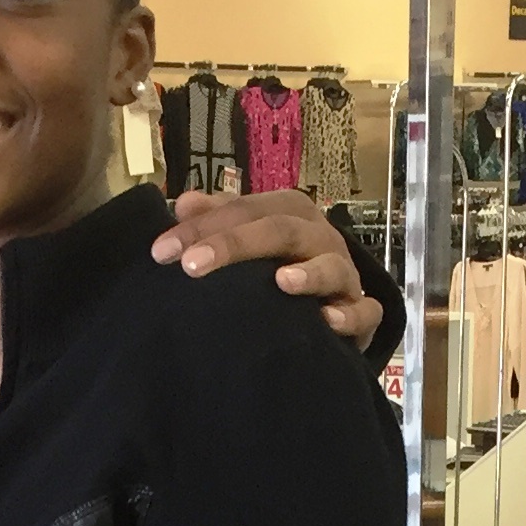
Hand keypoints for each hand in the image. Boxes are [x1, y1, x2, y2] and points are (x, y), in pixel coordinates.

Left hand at [153, 187, 380, 346]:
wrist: (334, 309)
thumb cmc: (284, 269)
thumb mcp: (251, 242)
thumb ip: (219, 222)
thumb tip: (183, 203)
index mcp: (289, 213)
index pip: (242, 210)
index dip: (200, 229)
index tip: (161, 253)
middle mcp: (319, 236)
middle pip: (280, 230)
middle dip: (235, 245)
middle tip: (193, 267)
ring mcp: (345, 273)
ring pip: (330, 265)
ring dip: (308, 273)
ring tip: (279, 282)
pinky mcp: (363, 313)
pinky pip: (364, 311)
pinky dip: (349, 315)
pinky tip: (327, 321)